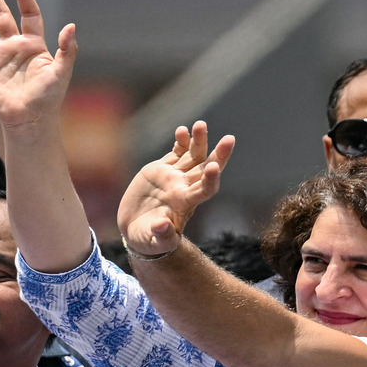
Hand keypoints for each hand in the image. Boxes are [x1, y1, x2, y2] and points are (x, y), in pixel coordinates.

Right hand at [118, 121, 235, 256]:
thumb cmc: (148, 240)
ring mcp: (174, 177)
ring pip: (193, 156)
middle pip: (207, 168)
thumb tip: (163, 226)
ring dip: (199, 141)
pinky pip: (176, 152)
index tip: (214, 168)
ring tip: (201, 125)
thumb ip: (161, 236)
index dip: (211, 179)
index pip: (205, 189)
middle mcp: (184, 187)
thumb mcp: (153, 242)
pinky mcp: (162, 169)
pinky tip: (183, 130)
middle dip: (219, 154)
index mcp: (186, 204)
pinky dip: (181, 141)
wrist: (136, 229)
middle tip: (230, 139)